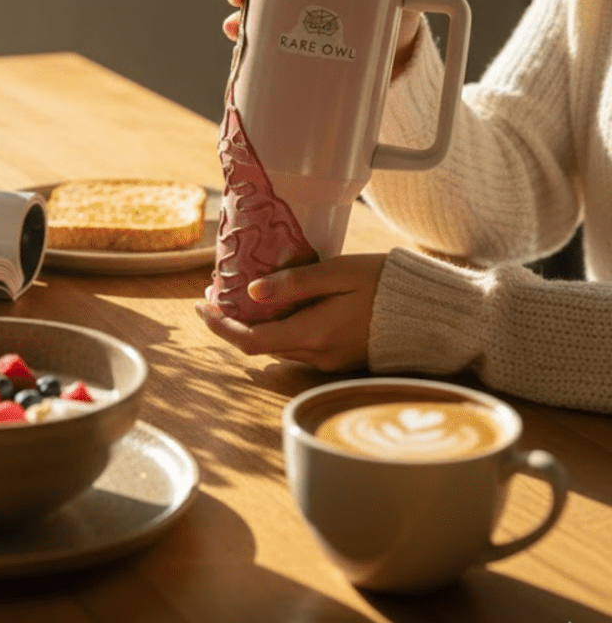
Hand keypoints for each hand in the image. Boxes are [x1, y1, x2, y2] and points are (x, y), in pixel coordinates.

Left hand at [195, 253, 386, 371]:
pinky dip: (281, 327)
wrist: (433, 313)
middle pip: (261, 345)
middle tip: (216, 291)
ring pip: (280, 345)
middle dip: (234, 321)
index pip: (251, 341)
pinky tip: (279, 303)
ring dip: (257, 323)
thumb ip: (295, 284)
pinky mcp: (341, 358)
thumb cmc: (387, 284)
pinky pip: (300, 345)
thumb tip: (252, 292)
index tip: (200, 306)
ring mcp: (331, 361)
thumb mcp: (338, 273)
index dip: (220, 326)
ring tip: (242, 291)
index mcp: (314, 335)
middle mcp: (318, 355)